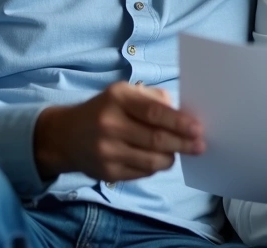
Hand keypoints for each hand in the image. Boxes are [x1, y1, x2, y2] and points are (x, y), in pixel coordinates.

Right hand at [34, 82, 203, 182]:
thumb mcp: (124, 93)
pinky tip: (158, 158)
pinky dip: (155, 167)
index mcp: (117, 99)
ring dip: (171, 157)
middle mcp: (110, 125)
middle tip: (200, 146)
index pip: (154, 113)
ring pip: (152, 161)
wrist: (66, 136)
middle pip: (156, 140)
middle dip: (183, 144)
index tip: (198, 129)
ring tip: (178, 152)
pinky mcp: (107, 173)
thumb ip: (154, 100)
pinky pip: (142, 173)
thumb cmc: (105, 110)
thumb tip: (182, 115)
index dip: (179, 122)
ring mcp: (107, 152)